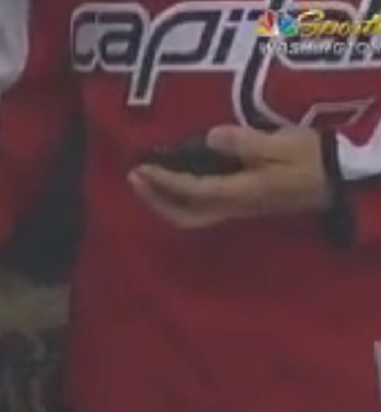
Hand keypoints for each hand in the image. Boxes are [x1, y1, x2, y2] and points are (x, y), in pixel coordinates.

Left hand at [129, 125, 330, 228]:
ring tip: (145, 180)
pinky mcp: (240, 204)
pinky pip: (200, 208)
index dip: (164, 181)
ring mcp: (235, 210)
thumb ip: (244, 143)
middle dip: (155, 200)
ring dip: (163, 201)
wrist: (336, 178)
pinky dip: (179, 199)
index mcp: (239, 193)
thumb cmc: (309, 159)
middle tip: (134, 177)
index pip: (191, 191)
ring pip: (190, 215)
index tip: (142, 167)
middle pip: (183, 215)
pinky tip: (171, 182)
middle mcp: (232, 207)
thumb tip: (211, 138)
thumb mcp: (281, 144)